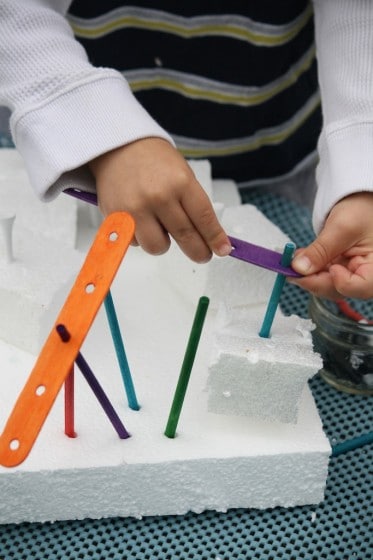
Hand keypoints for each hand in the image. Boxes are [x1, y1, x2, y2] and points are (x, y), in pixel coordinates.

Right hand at [89, 138, 230, 262]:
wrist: (118, 147)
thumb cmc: (154, 161)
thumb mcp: (182, 174)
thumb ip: (194, 204)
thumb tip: (209, 235)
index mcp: (180, 182)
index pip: (203, 218)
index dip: (214, 238)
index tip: (222, 250)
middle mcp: (159, 197)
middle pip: (185, 237)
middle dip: (198, 251)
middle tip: (202, 255)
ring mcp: (136, 209)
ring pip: (158, 247)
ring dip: (163, 244)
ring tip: (162, 229)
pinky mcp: (116, 218)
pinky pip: (136, 242)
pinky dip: (141, 237)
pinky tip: (140, 220)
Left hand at [290, 192, 372, 298]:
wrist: (360, 202)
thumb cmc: (361, 210)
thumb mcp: (341, 227)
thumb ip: (321, 250)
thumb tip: (299, 269)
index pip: (360, 287)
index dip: (341, 282)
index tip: (330, 268)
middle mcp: (366, 275)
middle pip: (339, 290)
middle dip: (313, 280)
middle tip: (292, 269)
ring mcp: (351, 275)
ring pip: (327, 286)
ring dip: (307, 276)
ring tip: (295, 259)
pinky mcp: (339, 271)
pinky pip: (322, 277)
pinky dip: (309, 270)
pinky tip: (300, 258)